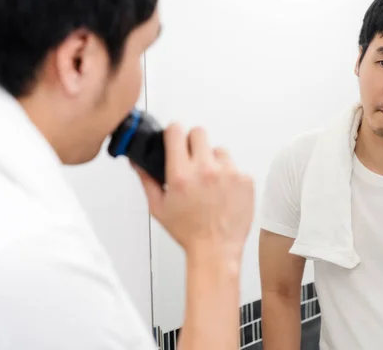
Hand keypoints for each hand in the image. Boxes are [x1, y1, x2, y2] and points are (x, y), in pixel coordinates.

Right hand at [133, 124, 253, 260]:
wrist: (216, 250)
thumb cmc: (188, 232)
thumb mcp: (159, 207)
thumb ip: (147, 180)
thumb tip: (137, 162)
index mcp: (181, 174)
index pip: (176, 131)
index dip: (173, 132)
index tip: (174, 137)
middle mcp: (205, 170)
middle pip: (199, 132)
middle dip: (193, 142)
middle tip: (192, 159)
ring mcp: (228, 173)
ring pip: (219, 150)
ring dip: (214, 160)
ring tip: (210, 181)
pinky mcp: (245, 180)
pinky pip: (235, 167)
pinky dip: (230, 176)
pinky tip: (224, 192)